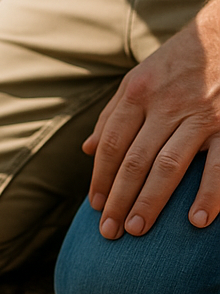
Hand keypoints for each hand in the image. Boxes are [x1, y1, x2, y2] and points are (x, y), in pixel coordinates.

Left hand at [83, 0, 219, 237]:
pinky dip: (209, 195)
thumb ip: (112, 114)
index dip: (100, 177)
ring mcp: (200, 115)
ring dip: (151, 201)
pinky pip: (219, 165)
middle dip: (119, 198)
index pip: (110, 143)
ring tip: (138, 230)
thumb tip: (87, 149)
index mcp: (137, 94)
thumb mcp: (138, 79)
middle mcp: (165, 105)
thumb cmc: (177, 63)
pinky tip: (195, 221)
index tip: (95, 206)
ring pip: (169, 166)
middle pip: (134, 160)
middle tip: (110, 231)